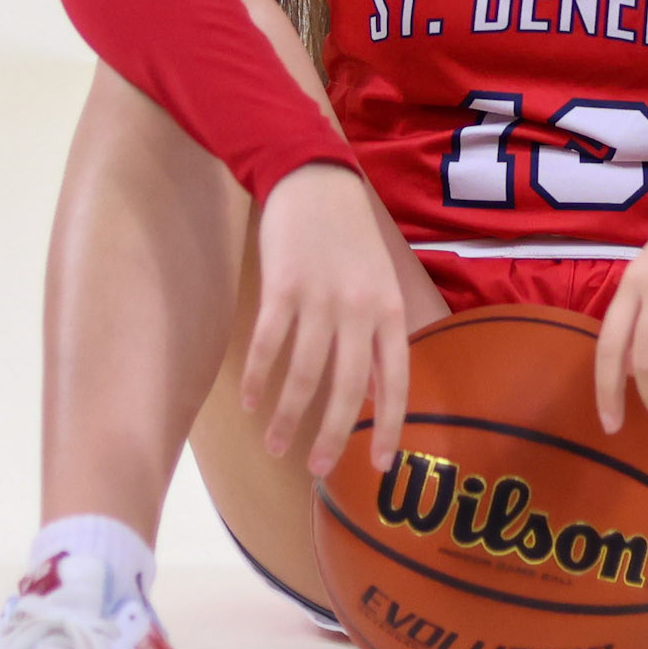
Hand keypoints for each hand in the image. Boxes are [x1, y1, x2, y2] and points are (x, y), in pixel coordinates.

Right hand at [239, 161, 409, 477]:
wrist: (315, 179)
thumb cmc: (349, 238)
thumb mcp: (379, 284)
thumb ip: (378, 337)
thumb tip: (372, 395)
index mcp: (390, 311)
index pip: (397, 382)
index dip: (391, 427)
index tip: (382, 466)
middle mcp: (361, 310)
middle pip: (349, 389)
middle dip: (334, 437)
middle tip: (317, 469)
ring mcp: (321, 298)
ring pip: (305, 375)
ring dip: (288, 416)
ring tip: (276, 444)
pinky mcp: (283, 287)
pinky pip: (270, 345)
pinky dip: (259, 378)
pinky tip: (251, 402)